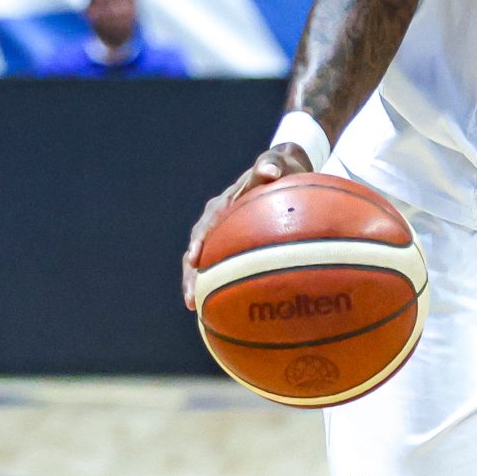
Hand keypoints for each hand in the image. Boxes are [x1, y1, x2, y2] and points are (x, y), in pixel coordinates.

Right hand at [181, 142, 315, 306]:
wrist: (285, 172)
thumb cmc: (282, 168)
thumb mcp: (279, 163)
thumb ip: (271, 164)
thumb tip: (269, 170)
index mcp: (222, 206)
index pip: (205, 227)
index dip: (198, 244)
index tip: (194, 261)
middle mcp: (217, 222)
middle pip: (196, 252)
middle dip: (191, 276)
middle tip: (191, 300)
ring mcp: (224, 236)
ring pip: (206, 264)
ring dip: (201, 286)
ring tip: (200, 312)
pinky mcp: (235, 247)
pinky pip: (226, 268)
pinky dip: (224, 286)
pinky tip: (231, 311)